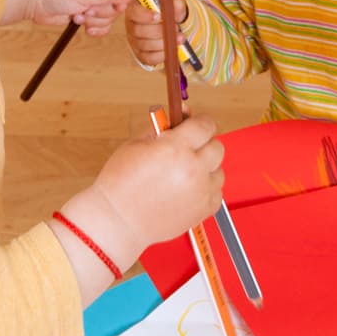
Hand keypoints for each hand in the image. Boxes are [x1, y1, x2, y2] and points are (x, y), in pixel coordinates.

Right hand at [59, 115, 224, 270]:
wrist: (117, 221)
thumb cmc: (120, 185)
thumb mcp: (137, 144)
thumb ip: (164, 128)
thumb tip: (182, 115)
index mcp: (175, 148)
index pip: (205, 124)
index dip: (200, 122)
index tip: (196, 125)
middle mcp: (193, 169)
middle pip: (217, 146)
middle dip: (203, 144)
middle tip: (186, 150)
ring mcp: (201, 191)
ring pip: (219, 169)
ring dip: (205, 168)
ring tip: (182, 174)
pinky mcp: (205, 210)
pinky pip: (217, 191)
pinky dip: (206, 189)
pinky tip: (186, 190)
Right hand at [124, 0, 187, 67]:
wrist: (172, 21)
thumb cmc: (169, 9)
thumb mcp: (173, 1)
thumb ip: (175, 3)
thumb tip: (175, 11)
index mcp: (135, 8)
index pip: (134, 12)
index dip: (145, 15)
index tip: (159, 16)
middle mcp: (131, 24)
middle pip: (138, 31)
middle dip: (159, 31)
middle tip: (175, 28)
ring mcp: (134, 40)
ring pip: (144, 45)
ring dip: (163, 43)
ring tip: (179, 38)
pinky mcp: (140, 53)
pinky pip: (148, 58)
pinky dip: (160, 56)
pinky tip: (171, 49)